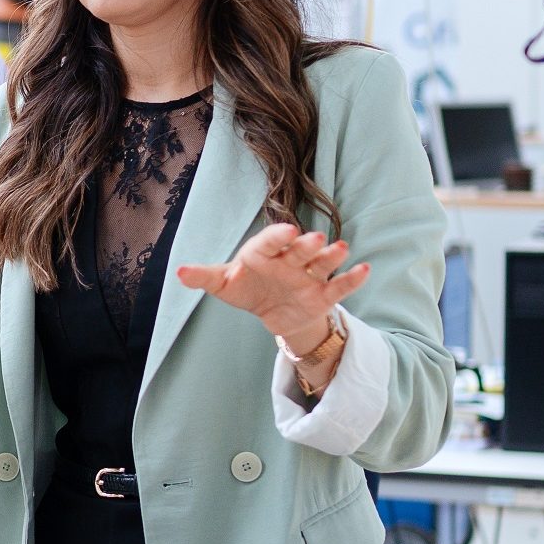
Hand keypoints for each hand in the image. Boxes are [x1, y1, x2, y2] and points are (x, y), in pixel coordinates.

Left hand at [176, 223, 368, 352]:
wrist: (273, 312)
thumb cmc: (248, 288)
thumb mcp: (225, 285)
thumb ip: (205, 277)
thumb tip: (178, 272)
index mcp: (264, 253)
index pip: (271, 242)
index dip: (278, 236)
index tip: (287, 230)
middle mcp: (289, 260)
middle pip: (299, 250)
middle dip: (306, 245)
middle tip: (314, 238)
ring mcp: (309, 276)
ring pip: (322, 263)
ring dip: (331, 256)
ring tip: (341, 248)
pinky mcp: (323, 295)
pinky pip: (340, 286)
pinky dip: (352, 279)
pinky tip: (364, 269)